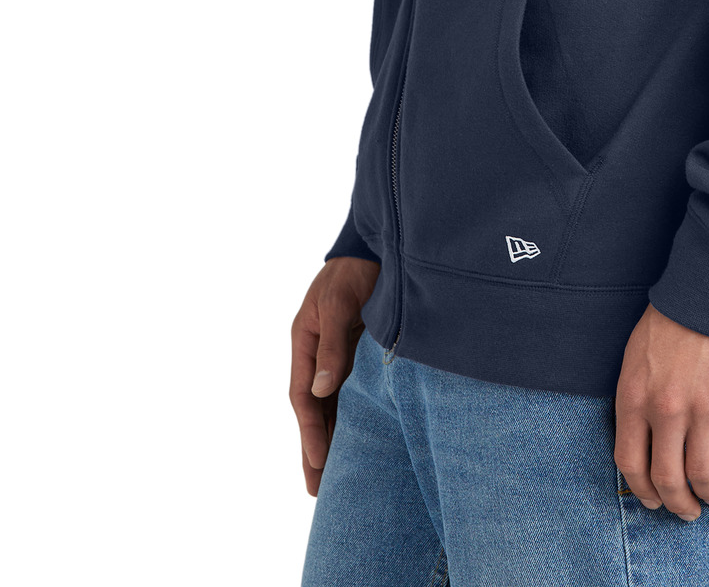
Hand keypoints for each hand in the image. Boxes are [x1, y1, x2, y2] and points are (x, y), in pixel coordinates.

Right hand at [290, 256, 379, 496]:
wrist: (373, 247)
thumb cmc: (352, 273)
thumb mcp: (337, 304)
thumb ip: (331, 346)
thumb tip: (321, 390)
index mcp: (304, 342)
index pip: (303, 396)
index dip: (310, 431)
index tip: (319, 462)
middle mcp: (317, 354)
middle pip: (313, 410)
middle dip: (314, 449)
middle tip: (317, 491)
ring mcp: (336, 355)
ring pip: (330, 407)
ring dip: (331, 439)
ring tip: (333, 480)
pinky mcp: (357, 354)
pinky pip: (349, 393)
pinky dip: (349, 418)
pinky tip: (356, 441)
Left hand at [613, 302, 708, 520]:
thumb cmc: (673, 317)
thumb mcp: (637, 355)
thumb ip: (638, 398)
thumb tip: (645, 441)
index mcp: (635, 396)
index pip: (630, 462)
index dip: (642, 490)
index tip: (653, 500)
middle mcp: (666, 410)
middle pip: (667, 480)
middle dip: (677, 504)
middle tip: (686, 511)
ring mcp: (704, 409)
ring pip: (703, 476)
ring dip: (708, 495)